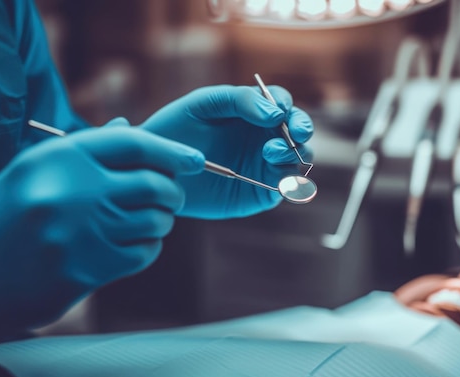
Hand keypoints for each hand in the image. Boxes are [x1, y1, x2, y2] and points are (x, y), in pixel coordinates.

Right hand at [0, 125, 202, 339]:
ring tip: (149, 222)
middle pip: (153, 184)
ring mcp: (78, 232)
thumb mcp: (36, 171)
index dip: (171, 150)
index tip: (196, 160)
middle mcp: (69, 190)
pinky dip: (147, 248)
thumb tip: (128, 126)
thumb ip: (86, 150)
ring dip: (161, 222)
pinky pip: (143, 253)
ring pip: (154, 221)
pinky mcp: (85, 269)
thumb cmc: (7, 218)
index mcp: (57, 158)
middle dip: (173, 193)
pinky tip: (131, 247)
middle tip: (173, 198)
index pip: (132, 143)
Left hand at [141, 84, 313, 218]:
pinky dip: (291, 183)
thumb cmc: (177, 129)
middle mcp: (265, 137)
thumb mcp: (204, 104)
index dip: (287, 105)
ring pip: (298, 159)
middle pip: (300, 131)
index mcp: (254, 112)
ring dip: (295, 154)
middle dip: (302, 129)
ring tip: (270, 152)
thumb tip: (276, 114)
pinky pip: (286, 188)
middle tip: (294, 134)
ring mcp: (266, 166)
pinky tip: (279, 178)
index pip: (283, 104)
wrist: (157, 169)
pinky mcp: (262, 192)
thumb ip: (240, 100)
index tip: (278, 110)